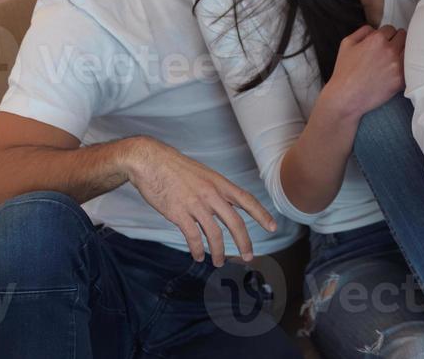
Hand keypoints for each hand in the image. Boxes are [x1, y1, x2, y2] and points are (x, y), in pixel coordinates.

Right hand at [125, 137, 277, 265]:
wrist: (150, 161)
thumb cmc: (175, 167)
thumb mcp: (202, 173)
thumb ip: (214, 189)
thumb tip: (222, 204)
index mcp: (219, 183)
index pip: (247, 200)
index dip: (261, 214)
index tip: (273, 227)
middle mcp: (211, 194)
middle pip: (235, 222)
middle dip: (244, 242)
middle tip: (248, 257)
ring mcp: (195, 204)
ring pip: (215, 234)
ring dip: (219, 252)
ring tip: (219, 262)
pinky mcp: (179, 213)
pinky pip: (193, 237)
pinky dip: (197, 250)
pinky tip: (198, 256)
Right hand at [324, 24, 405, 118]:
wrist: (346, 97)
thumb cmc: (344, 71)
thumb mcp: (347, 43)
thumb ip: (363, 31)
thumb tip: (375, 29)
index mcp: (377, 39)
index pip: (390, 28)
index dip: (385, 35)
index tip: (382, 42)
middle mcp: (389, 50)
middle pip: (403, 36)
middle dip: (396, 40)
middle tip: (389, 49)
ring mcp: (397, 65)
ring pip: (410, 50)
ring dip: (403, 52)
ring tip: (394, 59)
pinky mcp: (401, 80)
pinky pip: (410, 67)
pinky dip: (406, 66)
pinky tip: (397, 69)